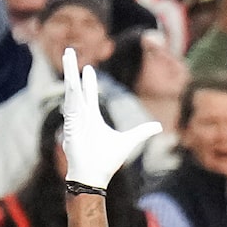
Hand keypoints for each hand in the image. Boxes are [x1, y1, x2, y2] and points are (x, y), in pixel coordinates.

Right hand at [62, 50, 160, 189]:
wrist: (95, 175)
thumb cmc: (107, 160)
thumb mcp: (129, 141)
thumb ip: (142, 132)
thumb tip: (158, 126)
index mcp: (92, 117)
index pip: (89, 94)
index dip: (88, 81)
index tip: (88, 68)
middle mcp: (81, 115)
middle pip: (77, 87)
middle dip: (74, 70)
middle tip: (70, 52)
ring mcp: (74, 119)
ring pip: (71, 91)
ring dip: (69, 74)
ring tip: (68, 57)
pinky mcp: (70, 125)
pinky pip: (70, 105)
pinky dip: (71, 93)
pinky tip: (72, 81)